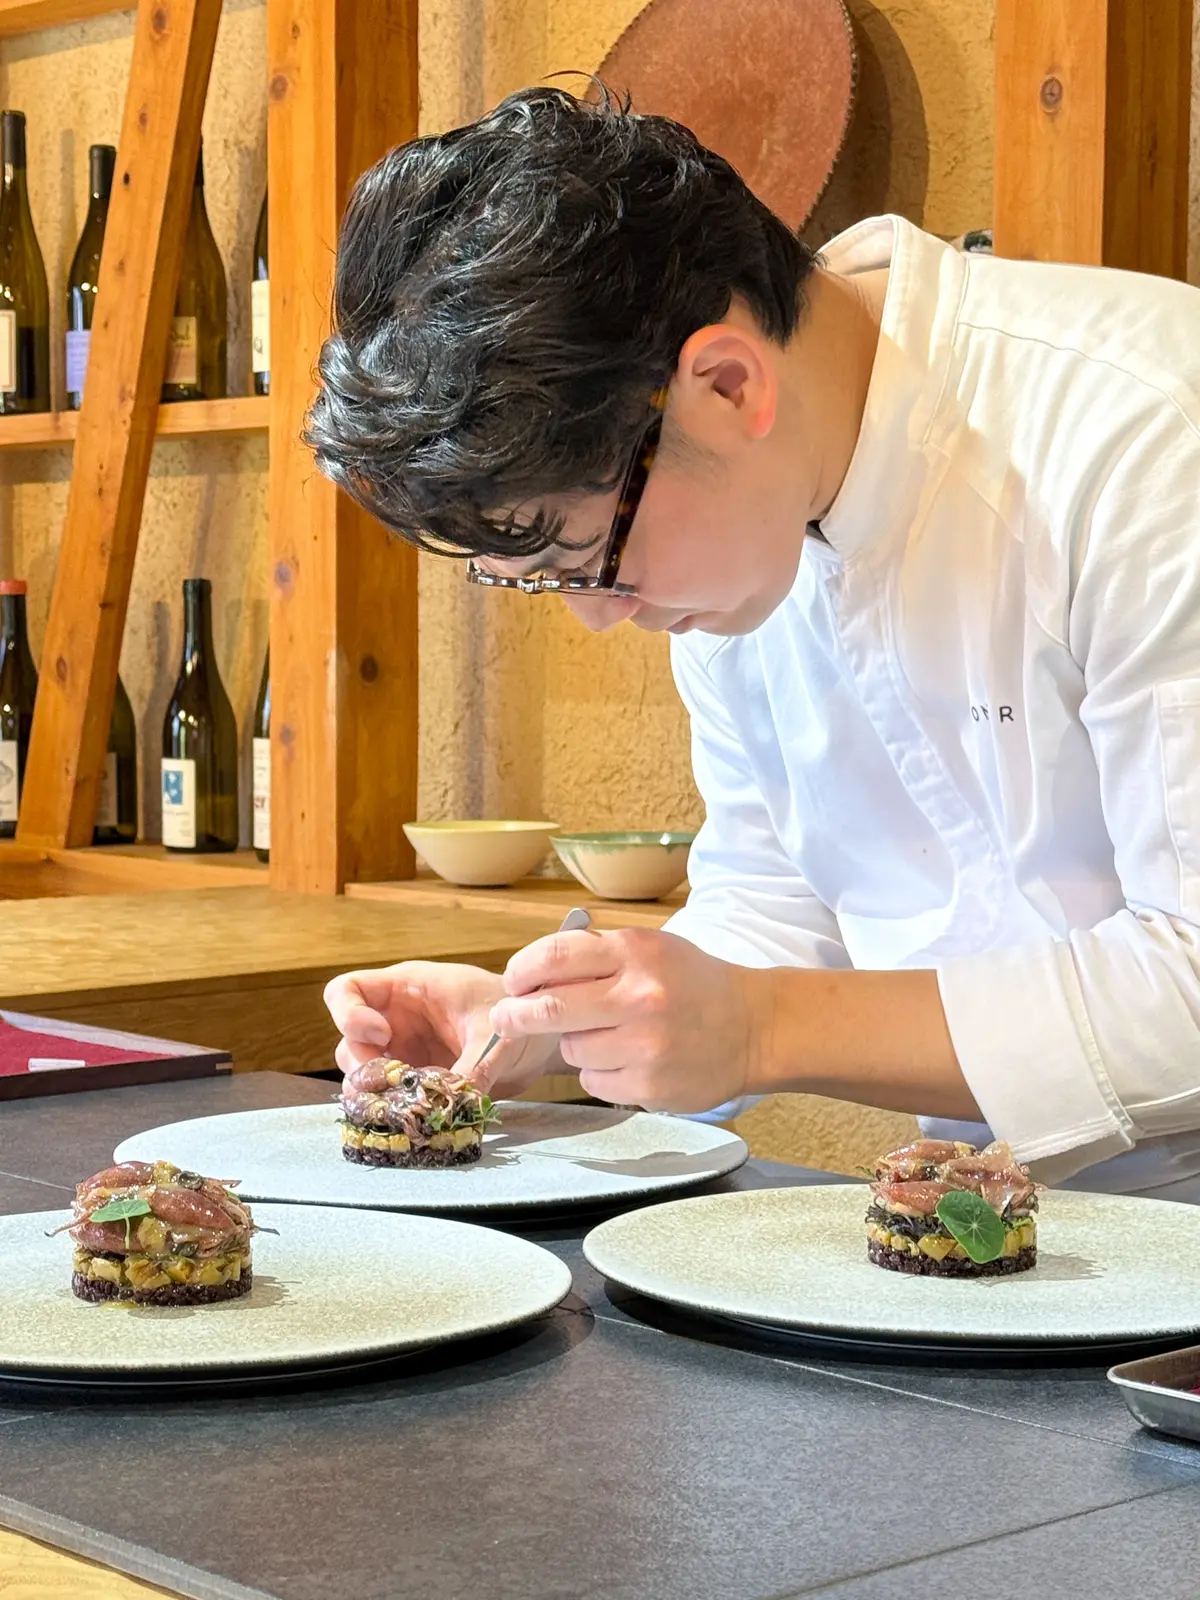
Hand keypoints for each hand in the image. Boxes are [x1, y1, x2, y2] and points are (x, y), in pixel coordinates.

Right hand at [322, 960, 561, 1095]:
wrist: (541, 1036)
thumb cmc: (518, 1009)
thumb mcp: (497, 1033)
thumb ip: (475, 1066)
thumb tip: (454, 1103)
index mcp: (407, 988)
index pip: (346, 991)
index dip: (349, 1015)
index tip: (381, 1036)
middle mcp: (396, 1020)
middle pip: (348, 1043)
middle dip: (364, 1068)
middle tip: (396, 1087)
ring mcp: (403, 1052)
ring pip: (364, 1076)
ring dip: (377, 1096)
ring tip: (406, 1108)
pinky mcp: (416, 1081)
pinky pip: (389, 1098)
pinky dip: (395, 1111)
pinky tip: (417, 1119)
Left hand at [486, 928, 765, 1111]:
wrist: (754, 1027)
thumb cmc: (693, 984)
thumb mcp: (650, 950)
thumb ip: (596, 956)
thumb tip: (530, 975)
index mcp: (636, 953)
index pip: (555, 956)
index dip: (522, 970)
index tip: (513, 982)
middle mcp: (640, 998)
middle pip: (549, 1009)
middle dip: (516, 1015)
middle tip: (505, 1017)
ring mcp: (645, 1046)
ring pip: (571, 1049)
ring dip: (574, 1044)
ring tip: (608, 1035)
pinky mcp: (649, 1085)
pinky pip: (593, 1080)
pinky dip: (599, 1072)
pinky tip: (628, 1059)